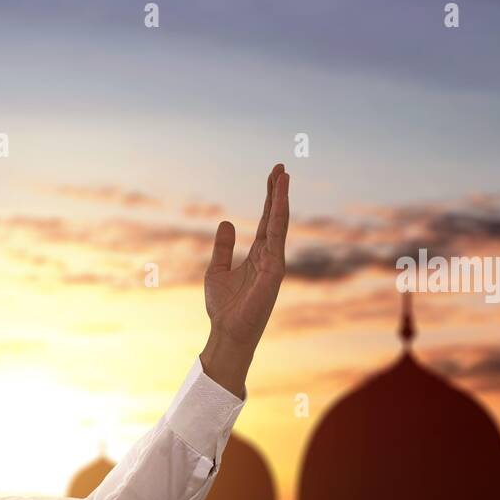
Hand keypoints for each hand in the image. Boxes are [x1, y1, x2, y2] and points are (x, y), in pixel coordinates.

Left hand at [203, 163, 289, 352]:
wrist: (226, 332)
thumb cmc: (224, 308)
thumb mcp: (217, 270)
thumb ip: (223, 248)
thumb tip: (226, 222)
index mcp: (258, 256)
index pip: (266, 221)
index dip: (269, 199)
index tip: (273, 177)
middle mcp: (270, 256)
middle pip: (275, 217)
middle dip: (277, 193)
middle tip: (280, 167)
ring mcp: (274, 262)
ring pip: (279, 223)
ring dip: (281, 199)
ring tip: (283, 175)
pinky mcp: (274, 270)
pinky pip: (276, 238)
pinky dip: (277, 217)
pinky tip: (278, 200)